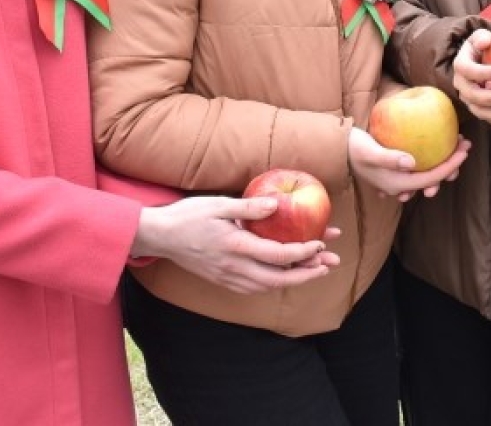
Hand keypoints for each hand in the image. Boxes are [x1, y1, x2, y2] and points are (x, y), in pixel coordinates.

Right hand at [130, 195, 339, 294]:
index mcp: (236, 247)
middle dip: (308, 273)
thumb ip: (249, 207)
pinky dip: (274, 282)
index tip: (321, 242)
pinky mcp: (223, 280)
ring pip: (268, 286)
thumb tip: (278, 205)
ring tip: (314, 269)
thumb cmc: (188, 216)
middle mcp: (235, 268)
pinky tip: (283, 274)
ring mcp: (228, 277)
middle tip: (330, 265)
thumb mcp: (219, 204)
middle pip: (279, 279)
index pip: (279, 255)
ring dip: (294, 279)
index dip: (304, 252)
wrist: (160, 237)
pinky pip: (254, 287)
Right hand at [348, 128, 470, 201]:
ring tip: (455, 145)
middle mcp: (401, 185)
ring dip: (444, 163)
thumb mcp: (369, 151)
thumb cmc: (353, 148)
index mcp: (398, 183)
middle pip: (434, 178)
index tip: (464, 150)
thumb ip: (389, 158)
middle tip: (464, 144)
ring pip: (428, 174)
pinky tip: (439, 147)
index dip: (451, 165)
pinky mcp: (397, 169)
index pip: (432, 178)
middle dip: (452, 164)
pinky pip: (420, 168)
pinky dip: (432, 159)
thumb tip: (411, 162)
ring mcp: (400, 178)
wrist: (338, 149)